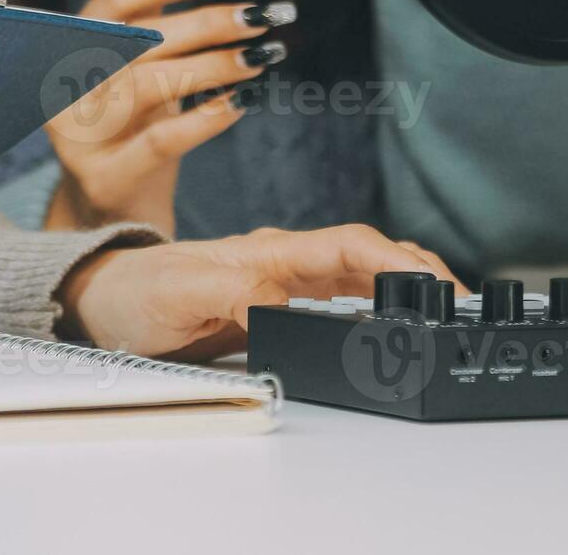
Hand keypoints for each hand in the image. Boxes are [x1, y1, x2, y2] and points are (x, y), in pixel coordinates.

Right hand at [45, 0, 292, 235]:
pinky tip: (243, 101)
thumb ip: (145, 21)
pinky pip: (161, 140)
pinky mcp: (104, 177)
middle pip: (140, 39)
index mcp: (73, 48)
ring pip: (148, 85)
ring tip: (261, 56)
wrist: (114, 216)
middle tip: (261, 16)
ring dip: (213, 66)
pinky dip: (207, 118)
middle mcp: (66, 87)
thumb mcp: (138, 70)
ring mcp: (79, 135)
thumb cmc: (134, 131)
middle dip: (208, 22)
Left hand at [58, 224, 463, 359]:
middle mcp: (282, 262)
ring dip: (405, 288)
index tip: (433, 285)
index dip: (397, 262)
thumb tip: (281, 305)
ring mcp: (282, 284)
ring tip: (447, 311)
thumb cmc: (134, 291)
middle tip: (463, 303)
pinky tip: (395, 322)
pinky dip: (377, 306)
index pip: (348, 245)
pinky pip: (339, 301)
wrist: (103, 300)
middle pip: (369, 256)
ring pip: (360, 276)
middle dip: (420, 273)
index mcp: (267, 252)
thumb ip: (229, 293)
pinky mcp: (277, 308)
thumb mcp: (178, 294)